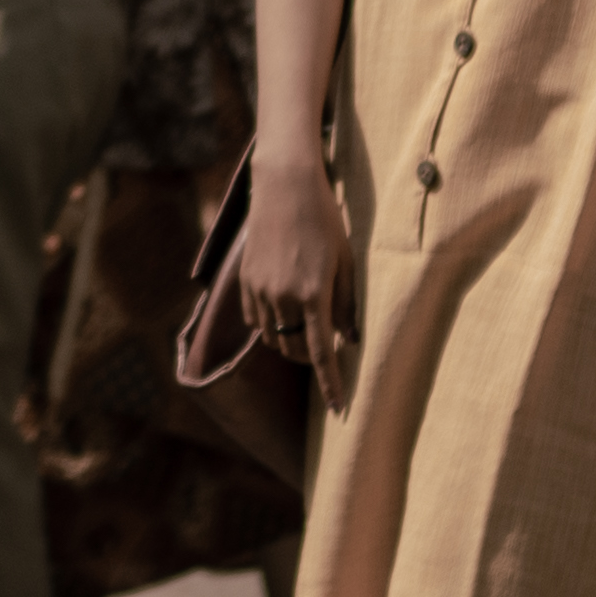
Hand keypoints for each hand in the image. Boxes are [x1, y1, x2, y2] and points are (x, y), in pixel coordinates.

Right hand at [227, 152, 357, 390]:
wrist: (285, 186)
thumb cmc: (324, 220)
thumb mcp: (346, 260)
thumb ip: (348, 303)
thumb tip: (350, 340)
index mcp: (313, 293)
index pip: (320, 353)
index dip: (329, 384)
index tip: (337, 410)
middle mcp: (283, 296)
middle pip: (293, 349)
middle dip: (308, 358)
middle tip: (324, 352)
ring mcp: (260, 288)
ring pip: (273, 337)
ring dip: (289, 342)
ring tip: (303, 326)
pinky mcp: (246, 280)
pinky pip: (256, 319)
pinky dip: (270, 324)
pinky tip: (282, 309)